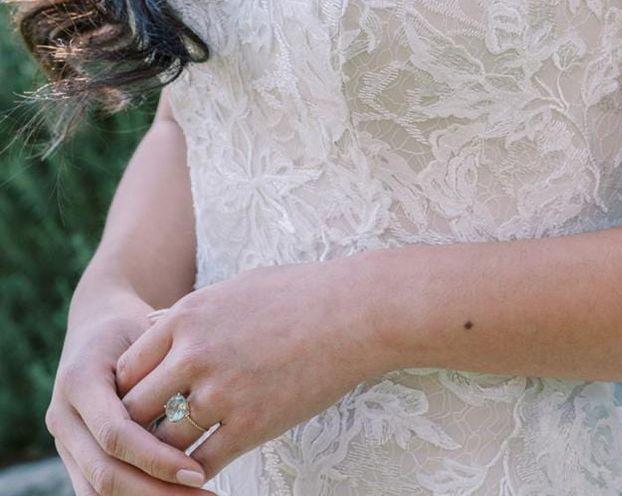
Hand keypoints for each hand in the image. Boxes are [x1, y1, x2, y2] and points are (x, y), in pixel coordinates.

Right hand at [46, 302, 209, 494]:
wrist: (97, 321)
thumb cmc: (131, 324)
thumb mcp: (145, 334)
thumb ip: (159, 373)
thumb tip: (197, 413)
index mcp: (78, 380)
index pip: (115, 434)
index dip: (155, 458)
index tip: (197, 471)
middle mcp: (63, 415)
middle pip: (105, 473)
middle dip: (155, 492)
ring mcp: (64, 439)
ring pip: (98, 491)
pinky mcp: (74, 454)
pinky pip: (98, 488)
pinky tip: (172, 495)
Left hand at [114, 255, 384, 480]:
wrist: (353, 312)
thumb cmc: (298, 293)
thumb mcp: (233, 288)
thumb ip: (188, 312)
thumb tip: (151, 326)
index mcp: (187, 316)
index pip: (128, 365)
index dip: (128, 389)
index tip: (138, 401)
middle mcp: (194, 354)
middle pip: (135, 405)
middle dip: (136, 424)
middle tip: (142, 437)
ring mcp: (221, 392)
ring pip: (164, 440)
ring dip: (164, 452)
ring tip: (169, 458)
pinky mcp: (251, 424)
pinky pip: (203, 462)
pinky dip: (194, 473)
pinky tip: (198, 474)